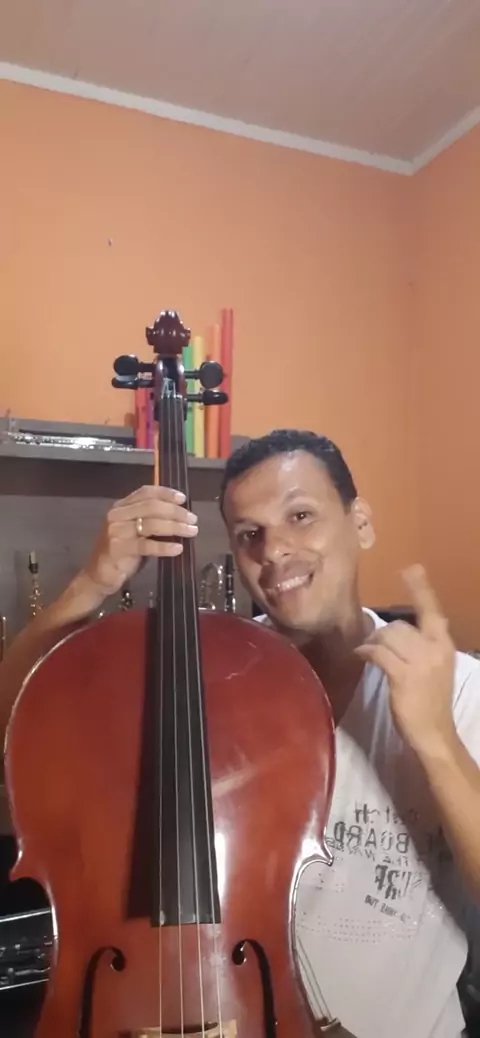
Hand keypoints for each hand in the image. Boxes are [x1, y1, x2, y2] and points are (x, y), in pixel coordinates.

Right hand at [77, 485, 197, 605]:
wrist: (97, 576)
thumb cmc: (120, 554)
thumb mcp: (133, 532)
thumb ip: (149, 520)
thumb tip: (179, 515)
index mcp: (121, 507)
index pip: (145, 492)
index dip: (165, 493)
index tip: (183, 498)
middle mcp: (117, 515)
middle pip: (151, 507)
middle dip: (176, 512)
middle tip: (193, 519)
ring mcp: (116, 531)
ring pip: (151, 524)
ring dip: (175, 527)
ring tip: (191, 531)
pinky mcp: (118, 549)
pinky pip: (146, 545)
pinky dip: (165, 546)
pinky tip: (178, 548)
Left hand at [356, 566, 455, 754]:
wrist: (434, 732)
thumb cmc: (431, 700)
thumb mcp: (435, 667)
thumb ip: (422, 647)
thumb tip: (395, 632)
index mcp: (444, 644)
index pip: (432, 610)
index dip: (420, 589)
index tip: (411, 568)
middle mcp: (434, 649)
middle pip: (398, 626)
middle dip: (382, 634)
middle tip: (375, 646)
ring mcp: (419, 662)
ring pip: (386, 637)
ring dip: (372, 643)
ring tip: (368, 653)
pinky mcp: (403, 676)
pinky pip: (377, 653)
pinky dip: (365, 652)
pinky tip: (361, 656)